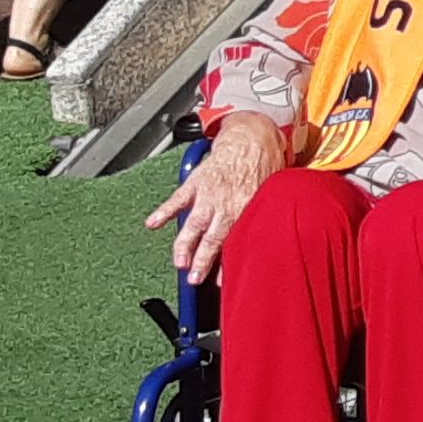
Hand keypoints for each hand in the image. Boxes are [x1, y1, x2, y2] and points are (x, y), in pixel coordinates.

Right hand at [147, 120, 281, 284]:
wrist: (252, 139)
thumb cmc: (263, 167)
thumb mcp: (269, 195)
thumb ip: (263, 216)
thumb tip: (267, 239)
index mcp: (246, 210)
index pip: (235, 243)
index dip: (228, 264)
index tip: (222, 282)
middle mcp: (225, 205)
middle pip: (211, 239)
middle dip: (202, 261)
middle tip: (195, 278)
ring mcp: (208, 194)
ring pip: (193, 224)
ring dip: (184, 244)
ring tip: (179, 262)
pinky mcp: (195, 182)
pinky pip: (177, 199)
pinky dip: (164, 211)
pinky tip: (153, 223)